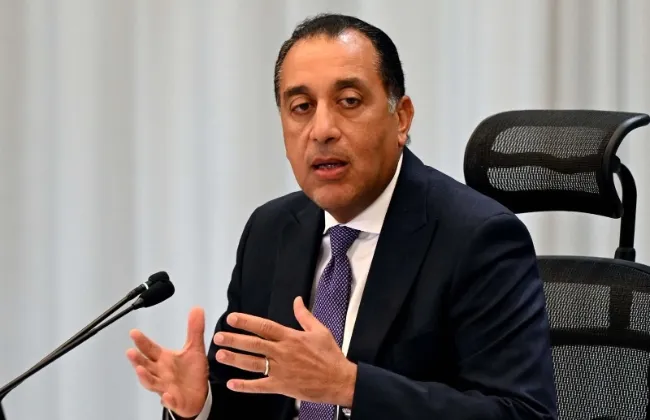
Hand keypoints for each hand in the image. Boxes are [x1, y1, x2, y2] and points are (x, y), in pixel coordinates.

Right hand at [126, 307, 208, 417]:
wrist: (198, 395)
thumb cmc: (191, 373)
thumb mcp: (195, 348)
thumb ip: (194, 329)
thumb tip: (196, 309)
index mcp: (164, 360)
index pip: (150, 349)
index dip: (142, 342)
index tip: (134, 332)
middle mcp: (161, 373)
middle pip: (146, 366)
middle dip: (137, 360)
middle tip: (131, 352)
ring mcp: (166, 387)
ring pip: (152, 383)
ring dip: (145, 378)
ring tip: (140, 370)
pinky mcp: (176, 401)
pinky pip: (170, 401)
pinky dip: (167, 399)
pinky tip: (166, 396)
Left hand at [213, 296, 356, 406]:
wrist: (339, 380)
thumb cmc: (330, 355)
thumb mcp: (320, 330)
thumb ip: (304, 315)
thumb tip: (297, 300)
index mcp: (291, 337)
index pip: (264, 327)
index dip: (247, 322)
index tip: (232, 318)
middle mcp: (283, 353)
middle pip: (254, 345)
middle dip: (235, 340)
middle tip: (218, 337)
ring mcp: (281, 370)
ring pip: (253, 364)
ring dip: (235, 359)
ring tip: (220, 355)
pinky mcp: (282, 386)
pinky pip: (260, 386)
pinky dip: (245, 386)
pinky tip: (232, 384)